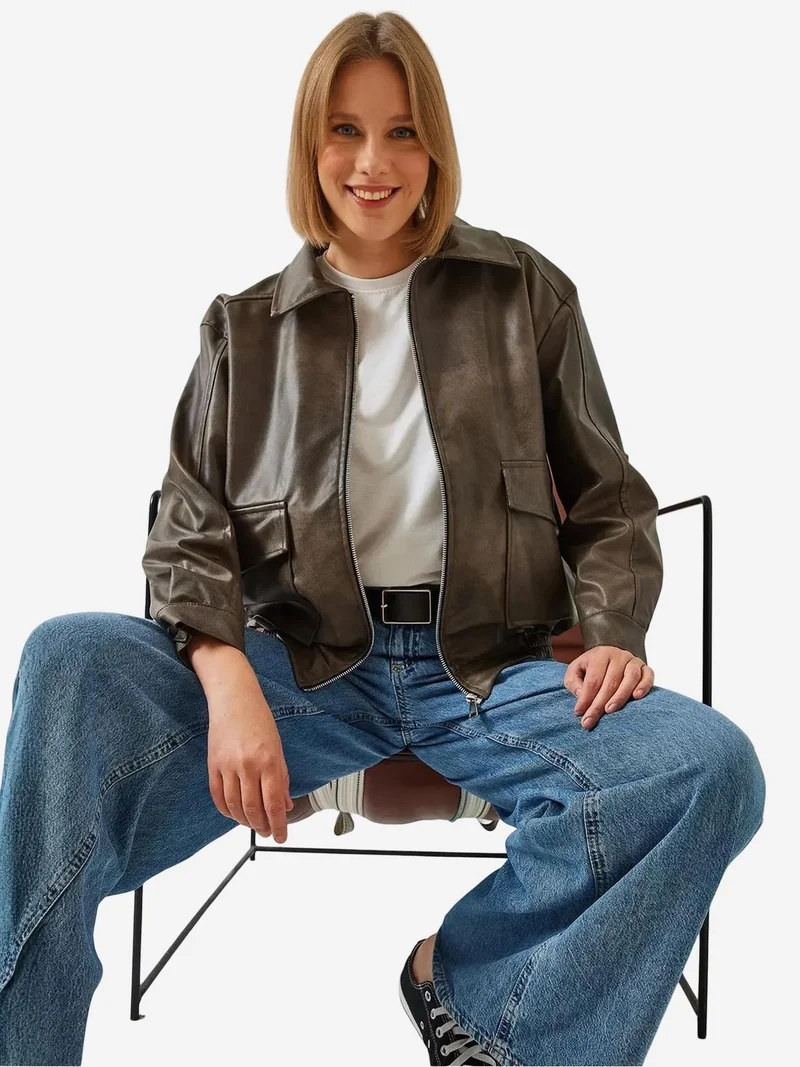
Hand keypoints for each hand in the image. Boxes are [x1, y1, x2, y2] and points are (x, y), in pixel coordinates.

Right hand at [205, 667, 293, 842]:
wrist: (234, 698)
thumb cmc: (259, 720)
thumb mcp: (278, 748)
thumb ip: (281, 778)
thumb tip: (285, 805)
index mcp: (269, 761)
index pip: (273, 804)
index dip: (278, 825)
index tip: (281, 837)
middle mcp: (248, 766)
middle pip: (253, 809)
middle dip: (262, 826)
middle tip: (268, 832)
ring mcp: (228, 766)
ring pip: (234, 806)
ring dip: (244, 821)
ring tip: (253, 825)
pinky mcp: (213, 764)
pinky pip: (218, 796)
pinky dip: (226, 810)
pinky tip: (234, 814)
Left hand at [565, 645, 654, 729]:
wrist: (611, 656)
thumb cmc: (592, 667)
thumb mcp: (576, 670)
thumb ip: (573, 682)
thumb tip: (582, 695)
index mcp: (600, 655)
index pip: (593, 679)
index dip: (586, 697)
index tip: (579, 713)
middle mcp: (619, 656)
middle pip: (611, 681)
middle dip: (600, 703)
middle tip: (591, 719)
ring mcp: (634, 661)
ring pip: (630, 678)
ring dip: (620, 696)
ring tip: (610, 710)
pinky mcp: (646, 668)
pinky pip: (648, 676)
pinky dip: (644, 686)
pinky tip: (637, 697)